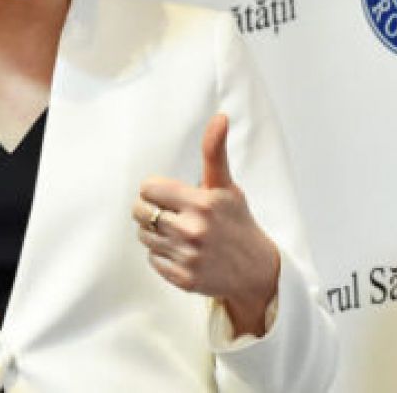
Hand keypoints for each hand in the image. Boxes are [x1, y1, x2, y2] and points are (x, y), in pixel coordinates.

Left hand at [134, 114, 279, 336]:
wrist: (255, 269)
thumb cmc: (236, 221)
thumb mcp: (226, 186)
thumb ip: (215, 152)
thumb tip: (219, 117)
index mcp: (202, 203)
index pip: (148, 188)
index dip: (156, 189)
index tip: (170, 195)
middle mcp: (193, 230)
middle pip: (140, 212)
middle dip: (151, 210)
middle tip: (170, 213)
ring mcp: (188, 257)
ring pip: (144, 236)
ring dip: (156, 233)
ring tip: (178, 232)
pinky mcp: (184, 279)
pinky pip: (153, 260)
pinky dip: (163, 255)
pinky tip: (183, 252)